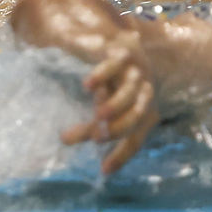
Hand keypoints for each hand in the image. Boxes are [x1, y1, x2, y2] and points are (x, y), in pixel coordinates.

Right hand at [61, 31, 159, 174]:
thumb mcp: (105, 106)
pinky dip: (103, 74)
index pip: (136, 137)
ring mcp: (136, 70)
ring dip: (116, 105)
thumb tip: (66, 140)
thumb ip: (96, 121)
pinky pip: (116, 64)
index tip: (103, 170)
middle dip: (119, 128)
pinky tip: (87, 85)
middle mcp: (145, 91)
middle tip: (96, 138)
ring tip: (97, 115)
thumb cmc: (110, 81)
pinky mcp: (123, 51)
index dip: (122, 154)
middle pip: (139, 115)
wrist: (114, 41)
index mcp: (143, 109)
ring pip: (131, 90)